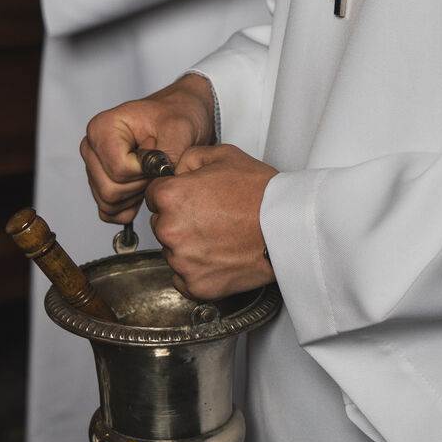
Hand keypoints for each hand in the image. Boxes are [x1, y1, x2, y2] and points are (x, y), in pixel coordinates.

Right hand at [82, 75, 216, 224]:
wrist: (178, 118)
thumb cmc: (175, 116)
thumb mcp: (179, 127)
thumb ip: (168, 152)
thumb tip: (158, 176)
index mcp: (102, 128)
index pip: (118, 169)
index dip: (145, 171)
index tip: (158, 153)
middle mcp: (92, 148)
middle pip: (110, 190)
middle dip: (141, 186)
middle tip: (157, 167)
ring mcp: (93, 168)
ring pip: (108, 203)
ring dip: (136, 197)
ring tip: (151, 174)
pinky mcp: (99, 185)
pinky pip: (108, 211)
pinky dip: (128, 208)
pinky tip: (144, 189)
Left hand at [145, 145, 277, 299]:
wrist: (287, 227)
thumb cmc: (260, 193)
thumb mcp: (222, 155)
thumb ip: (188, 159)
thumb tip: (174, 171)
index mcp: (170, 197)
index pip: (153, 196)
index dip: (173, 194)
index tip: (191, 199)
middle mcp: (170, 230)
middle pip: (161, 225)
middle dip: (179, 220)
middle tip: (211, 217)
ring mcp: (182, 261)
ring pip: (172, 252)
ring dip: (188, 246)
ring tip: (219, 237)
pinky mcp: (196, 285)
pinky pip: (183, 278)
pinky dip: (197, 270)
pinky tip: (218, 256)